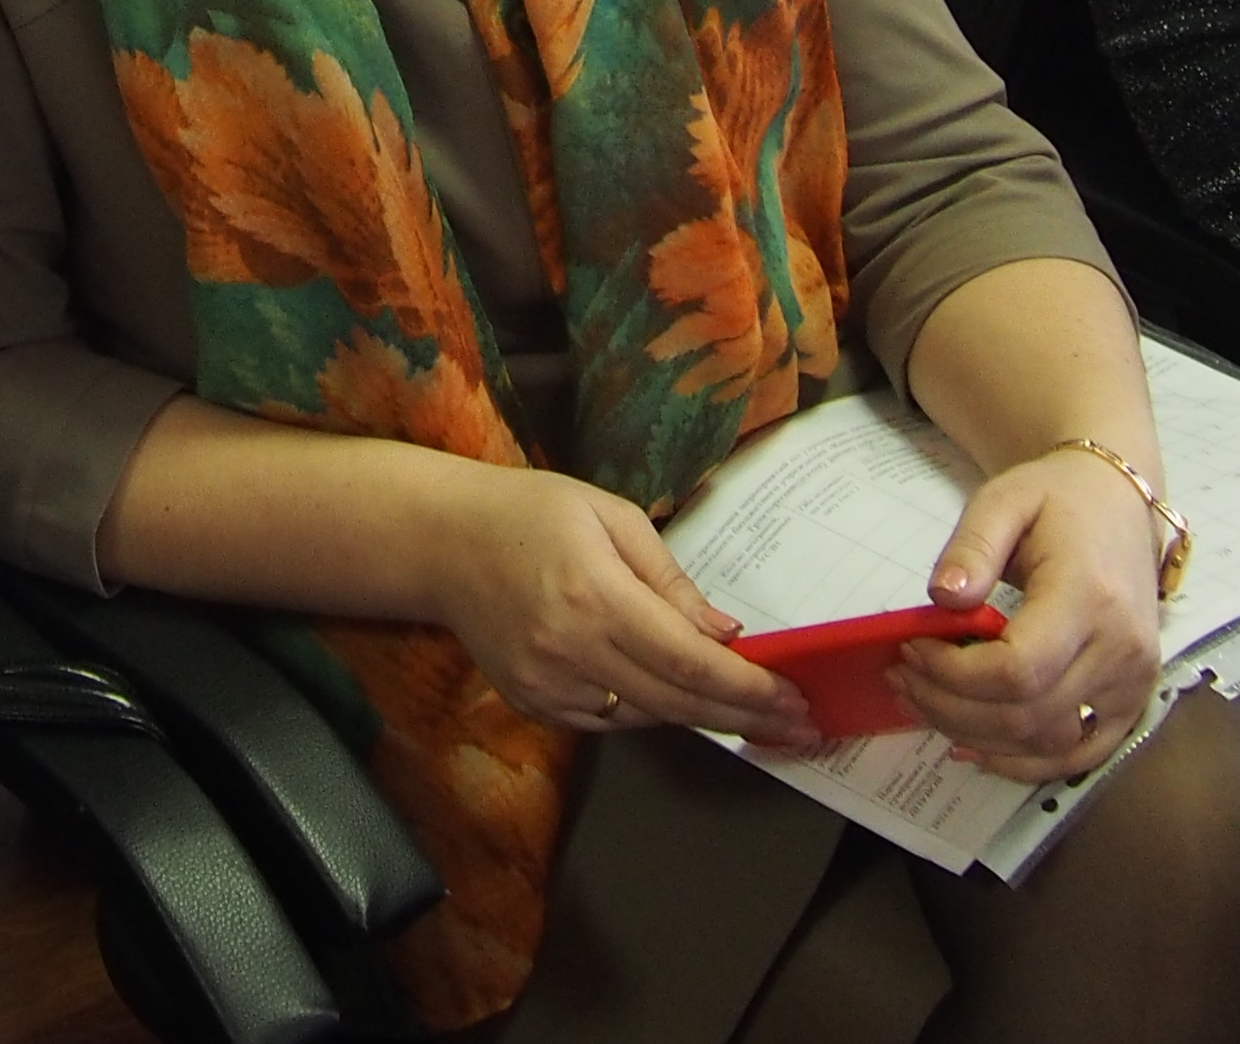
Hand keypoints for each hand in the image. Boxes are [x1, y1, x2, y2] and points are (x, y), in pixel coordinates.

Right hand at [422, 466, 809, 745]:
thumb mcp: (609, 516)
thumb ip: (669, 579)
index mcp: (596, 597)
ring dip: (701, 714)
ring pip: (646, 717)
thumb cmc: (530, 512)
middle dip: (745, 717)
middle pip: (677, 703)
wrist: (441, 541)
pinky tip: (676, 695)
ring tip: (752, 712)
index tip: (795, 702)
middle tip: (798, 727)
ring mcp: (548, 686)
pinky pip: (609, 720)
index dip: (750, 689)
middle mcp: (571, 651)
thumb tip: (725, 634)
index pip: (691, 662)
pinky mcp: (533, 703)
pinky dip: (649, 709)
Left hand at [896, 447, 1167, 779]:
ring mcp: (1133, 683)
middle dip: (950, 707)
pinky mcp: (1132, 701)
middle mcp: (1121, 650)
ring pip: (1046, 744)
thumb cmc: (1058, 499)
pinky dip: (1023, 762)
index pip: (1018, 669)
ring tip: (924, 703)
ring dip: (976, 736)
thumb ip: (971, 546)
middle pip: (1027, 715)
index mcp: (1090, 597)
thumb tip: (941, 599)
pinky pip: (1077, 756)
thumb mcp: (1004, 499)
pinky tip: (975, 745)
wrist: (1116, 504)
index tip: (911, 650)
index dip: (954, 674)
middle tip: (903, 678)